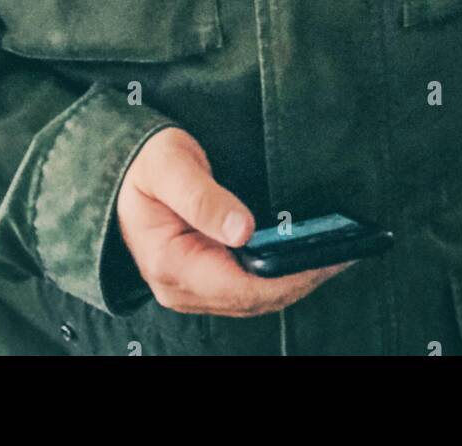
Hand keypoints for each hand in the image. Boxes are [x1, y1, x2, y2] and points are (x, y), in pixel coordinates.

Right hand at [116, 127, 355, 316]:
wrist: (115, 170)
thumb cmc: (142, 164)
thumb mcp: (169, 166)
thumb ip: (202, 197)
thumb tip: (243, 229)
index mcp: (170, 263)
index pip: (239, 285)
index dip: (285, 276)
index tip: (323, 257)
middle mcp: (181, 286)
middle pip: (253, 298)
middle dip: (301, 279)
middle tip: (346, 252)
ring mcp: (192, 287)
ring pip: (253, 298)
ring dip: (295, 280)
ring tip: (336, 254)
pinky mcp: (203, 277)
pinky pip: (247, 287)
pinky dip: (279, 276)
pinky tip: (305, 257)